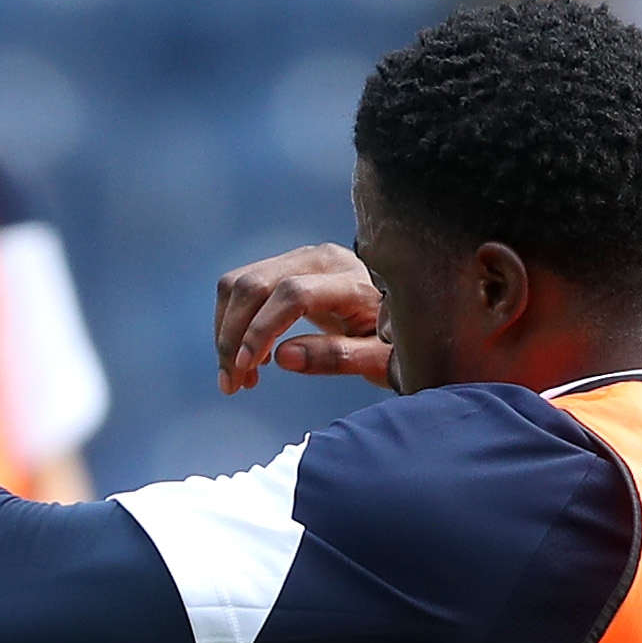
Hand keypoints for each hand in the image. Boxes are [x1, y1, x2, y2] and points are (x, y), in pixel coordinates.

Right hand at [213, 244, 392, 393]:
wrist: (413, 314)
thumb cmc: (402, 342)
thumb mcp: (381, 359)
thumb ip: (337, 357)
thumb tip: (282, 357)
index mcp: (351, 281)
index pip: (291, 294)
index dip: (262, 330)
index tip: (247, 367)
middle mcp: (321, 259)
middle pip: (255, 284)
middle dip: (232, 335)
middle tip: (232, 383)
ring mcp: (303, 259)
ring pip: (241, 284)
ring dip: (227, 330)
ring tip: (238, 377)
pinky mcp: (290, 268)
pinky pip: (247, 289)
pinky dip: (236, 323)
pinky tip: (248, 359)